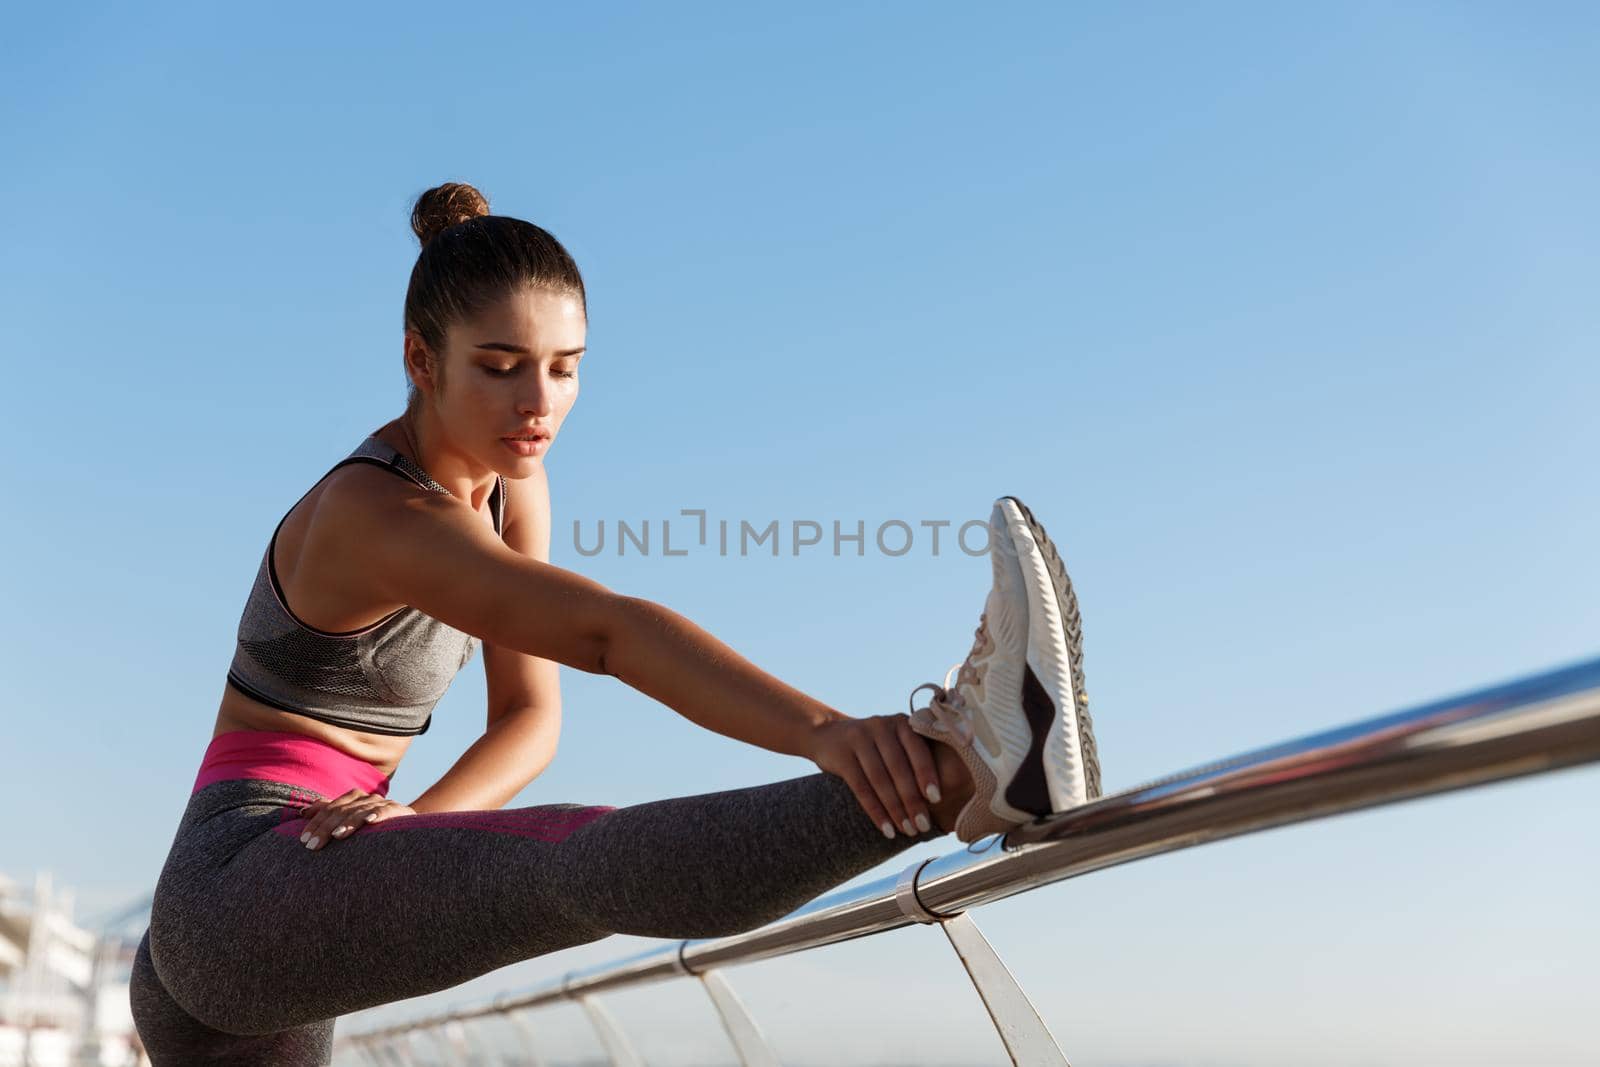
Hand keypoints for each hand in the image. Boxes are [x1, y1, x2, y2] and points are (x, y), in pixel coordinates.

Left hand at [294, 789, 416, 850]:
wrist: (408, 829)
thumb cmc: (372, 828)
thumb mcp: (349, 820)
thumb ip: (328, 812)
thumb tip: (301, 812)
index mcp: (354, 797)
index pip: (330, 808)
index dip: (316, 822)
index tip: (304, 840)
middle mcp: (367, 797)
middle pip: (342, 810)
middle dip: (325, 828)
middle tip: (313, 846)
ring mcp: (383, 803)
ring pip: (360, 811)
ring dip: (349, 823)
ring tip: (337, 836)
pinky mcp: (399, 810)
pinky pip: (386, 811)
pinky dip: (378, 815)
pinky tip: (369, 822)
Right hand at [807, 714, 939, 838]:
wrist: (827, 734)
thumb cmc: (874, 746)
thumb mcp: (893, 740)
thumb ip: (913, 758)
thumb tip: (941, 799)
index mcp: (901, 723)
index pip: (917, 750)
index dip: (927, 775)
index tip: (936, 800)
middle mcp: (881, 726)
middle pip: (899, 768)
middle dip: (912, 799)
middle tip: (923, 825)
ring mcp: (859, 739)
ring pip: (880, 779)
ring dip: (895, 809)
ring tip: (907, 830)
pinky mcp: (841, 755)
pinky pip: (861, 787)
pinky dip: (875, 811)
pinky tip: (886, 829)